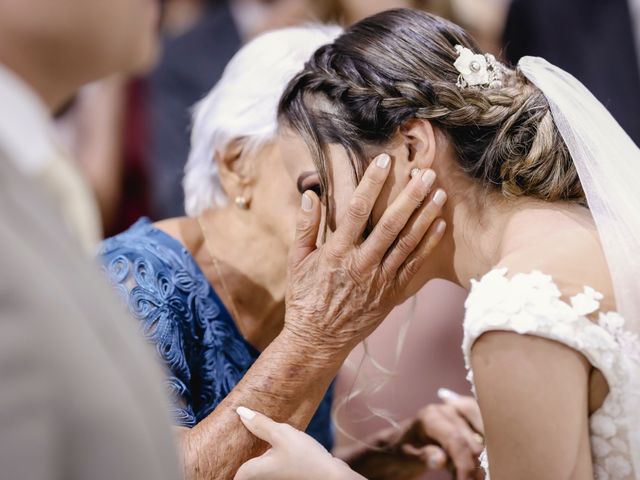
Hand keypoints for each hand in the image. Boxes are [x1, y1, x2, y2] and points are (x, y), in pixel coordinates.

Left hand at [234, 407, 364, 479]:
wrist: (332, 475)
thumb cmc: (306, 458)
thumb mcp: (282, 434)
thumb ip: (260, 424)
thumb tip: (240, 412)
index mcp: (253, 472)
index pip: (233, 471)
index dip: (229, 457)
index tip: (228, 442)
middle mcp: (261, 478)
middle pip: (244, 468)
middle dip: (243, 454)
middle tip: (243, 433)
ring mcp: (275, 478)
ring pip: (259, 465)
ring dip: (257, 453)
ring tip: (257, 433)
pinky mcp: (286, 474)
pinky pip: (270, 465)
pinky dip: (269, 455)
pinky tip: (275, 443)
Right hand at [284, 153, 445, 354]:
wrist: (318, 340)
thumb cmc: (305, 297)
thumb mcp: (296, 261)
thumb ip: (305, 227)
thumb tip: (310, 195)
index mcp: (336, 253)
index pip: (357, 210)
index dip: (372, 183)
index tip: (384, 160)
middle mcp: (361, 265)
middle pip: (391, 224)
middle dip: (410, 196)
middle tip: (426, 172)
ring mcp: (379, 281)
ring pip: (407, 243)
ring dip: (425, 216)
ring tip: (440, 192)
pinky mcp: (392, 295)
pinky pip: (414, 266)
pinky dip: (428, 245)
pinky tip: (440, 224)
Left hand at [397, 389, 483, 479]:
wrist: (403, 442)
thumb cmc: (404, 450)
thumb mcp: (407, 456)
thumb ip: (424, 456)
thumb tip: (440, 460)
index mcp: (430, 417)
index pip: (456, 441)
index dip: (465, 465)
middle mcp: (448, 411)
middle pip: (473, 443)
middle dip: (473, 468)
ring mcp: (460, 413)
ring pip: (483, 440)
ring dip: (479, 462)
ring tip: (461, 473)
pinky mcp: (468, 419)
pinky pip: (484, 434)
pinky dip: (482, 453)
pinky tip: (471, 466)